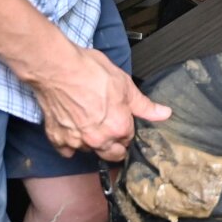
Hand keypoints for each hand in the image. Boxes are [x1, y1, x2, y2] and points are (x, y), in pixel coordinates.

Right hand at [19, 44, 169, 160]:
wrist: (57, 67)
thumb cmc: (90, 71)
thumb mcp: (124, 84)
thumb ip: (144, 105)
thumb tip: (164, 114)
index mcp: (119, 127)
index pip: (129, 138)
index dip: (126, 128)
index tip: (122, 120)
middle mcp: (99, 139)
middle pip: (112, 154)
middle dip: (115, 146)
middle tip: (110, 128)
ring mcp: (76, 141)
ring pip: (89, 151)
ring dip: (92, 143)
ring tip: (89, 122)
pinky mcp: (57, 138)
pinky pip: (66, 150)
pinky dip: (69, 143)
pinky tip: (71, 128)